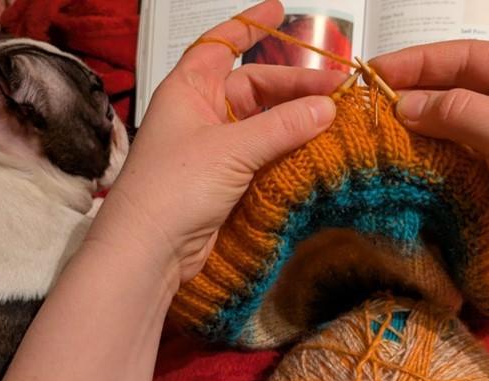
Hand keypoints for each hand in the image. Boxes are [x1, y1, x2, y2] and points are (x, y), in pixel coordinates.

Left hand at [87, 0, 341, 289]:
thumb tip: (326, 107)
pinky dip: (287, 151)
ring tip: (336, 118)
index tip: (279, 10)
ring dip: (295, 120)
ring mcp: (214, 148)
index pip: (221, 44)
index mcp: (190, 89)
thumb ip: (281, 126)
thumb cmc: (173, 187)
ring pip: (263, 123)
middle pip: (255, 87)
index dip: (250, 25)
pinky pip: (263, 155)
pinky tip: (316, 149)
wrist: (150, 248)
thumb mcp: (231, 148)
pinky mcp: (226, 180)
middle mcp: (202, 113)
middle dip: (295, 85)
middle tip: (338, 90)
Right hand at [371, 41, 488, 284]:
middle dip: (412, 96)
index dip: (420, 62)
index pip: (468, 57)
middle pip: (453, 91)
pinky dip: (423, 162)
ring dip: (413, 131)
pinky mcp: (487, 180)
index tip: (377, 71)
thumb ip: (458, 112)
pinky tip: (398, 161)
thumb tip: (404, 105)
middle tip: (368, 105)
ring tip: (375, 132)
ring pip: (446, 129)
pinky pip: (448, 163)